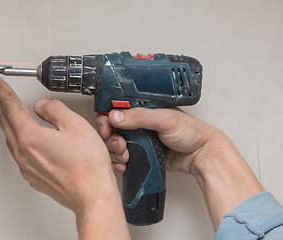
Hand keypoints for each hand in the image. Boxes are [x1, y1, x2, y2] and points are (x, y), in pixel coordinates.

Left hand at [0, 77, 129, 238]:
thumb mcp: (75, 125)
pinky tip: (25, 138)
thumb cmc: (87, 166)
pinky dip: (18, 140)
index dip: (3, 92)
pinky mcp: (35, 177)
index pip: (11, 108)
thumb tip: (43, 106)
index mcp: (30, 137)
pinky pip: (20, 154)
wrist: (92, 195)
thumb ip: (54, 110)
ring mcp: (28, 168)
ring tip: (7, 113)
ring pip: (12, 140)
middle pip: (6, 123)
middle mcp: (24, 154)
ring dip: (7, 123)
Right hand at [96, 107, 263, 229]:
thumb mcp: (165, 119)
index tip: (106, 126)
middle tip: (118, 143)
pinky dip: (119, 162)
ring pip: (114, 144)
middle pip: (111, 128)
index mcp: (143, 108)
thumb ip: (139, 116)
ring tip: (124, 155)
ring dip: (114, 152)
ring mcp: (139, 140)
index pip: (116, 109)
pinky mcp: (141, 155)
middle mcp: (139, 123)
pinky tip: (124, 164)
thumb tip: (115, 115)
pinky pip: (122, 158)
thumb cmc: (191, 132)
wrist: (202, 156)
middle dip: (109, 137)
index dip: (106, 117)